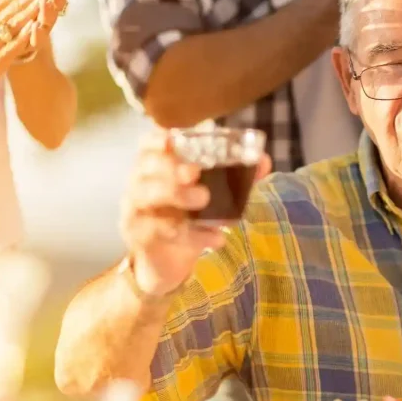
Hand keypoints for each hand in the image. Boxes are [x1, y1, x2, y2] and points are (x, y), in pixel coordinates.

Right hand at [120, 130, 272, 295]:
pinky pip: (162, 233)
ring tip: (204, 199)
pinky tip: (217, 237)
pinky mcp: (143, 238)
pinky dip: (194, 235)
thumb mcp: (211, 196)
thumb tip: (263, 161)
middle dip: (171, 169)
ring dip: (177, 195)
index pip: (147, 145)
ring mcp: (138, 212)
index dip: (158, 139)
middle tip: (195, 173)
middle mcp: (140, 185)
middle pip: (147, 170)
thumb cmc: (187, 218)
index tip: (172, 139)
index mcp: (155, 168)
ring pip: (148, 198)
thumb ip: (235, 177)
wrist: (167, 262)